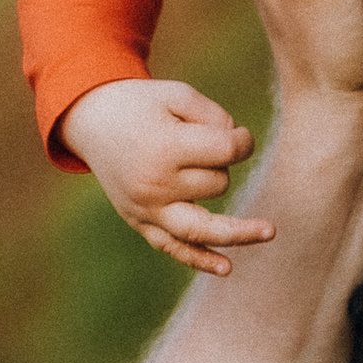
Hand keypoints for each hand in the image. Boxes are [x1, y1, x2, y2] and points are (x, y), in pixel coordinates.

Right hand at [58, 77, 273, 278]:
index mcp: (164, 147)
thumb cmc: (142, 105)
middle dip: (221, 164)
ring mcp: (146, 209)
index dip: (243, 141)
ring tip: (270, 231)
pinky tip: (227, 269)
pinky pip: (173, 248)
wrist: (92, 121)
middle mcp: (155, 184)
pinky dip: (200, 259)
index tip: (240, 134)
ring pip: (204, 226)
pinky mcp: (140, 222)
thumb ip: (215, 117)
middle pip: (217, 184)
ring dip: (238, 228)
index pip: (226, 151)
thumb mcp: (178, 94)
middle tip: (204, 147)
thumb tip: (236, 151)